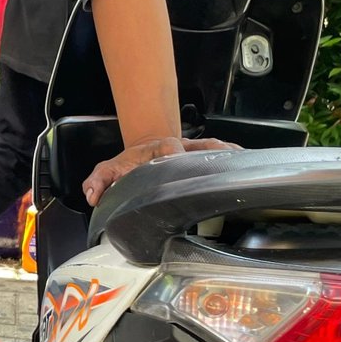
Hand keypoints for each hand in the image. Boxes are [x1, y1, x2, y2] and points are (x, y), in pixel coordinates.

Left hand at [81, 135, 235, 207]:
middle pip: (201, 146)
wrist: (142, 152)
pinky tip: (247, 164)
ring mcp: (194, 149)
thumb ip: (98, 181)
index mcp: (159, 148)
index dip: (175, 156)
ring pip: (215, 148)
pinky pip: (222, 153)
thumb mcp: (109, 169)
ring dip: (228, 155)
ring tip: (244, 164)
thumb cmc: (129, 163)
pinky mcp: (203, 154)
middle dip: (213, 154)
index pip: (171, 149)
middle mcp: (180, 147)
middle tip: (224, 169)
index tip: (178, 164)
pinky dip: (234, 157)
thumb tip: (93, 195)